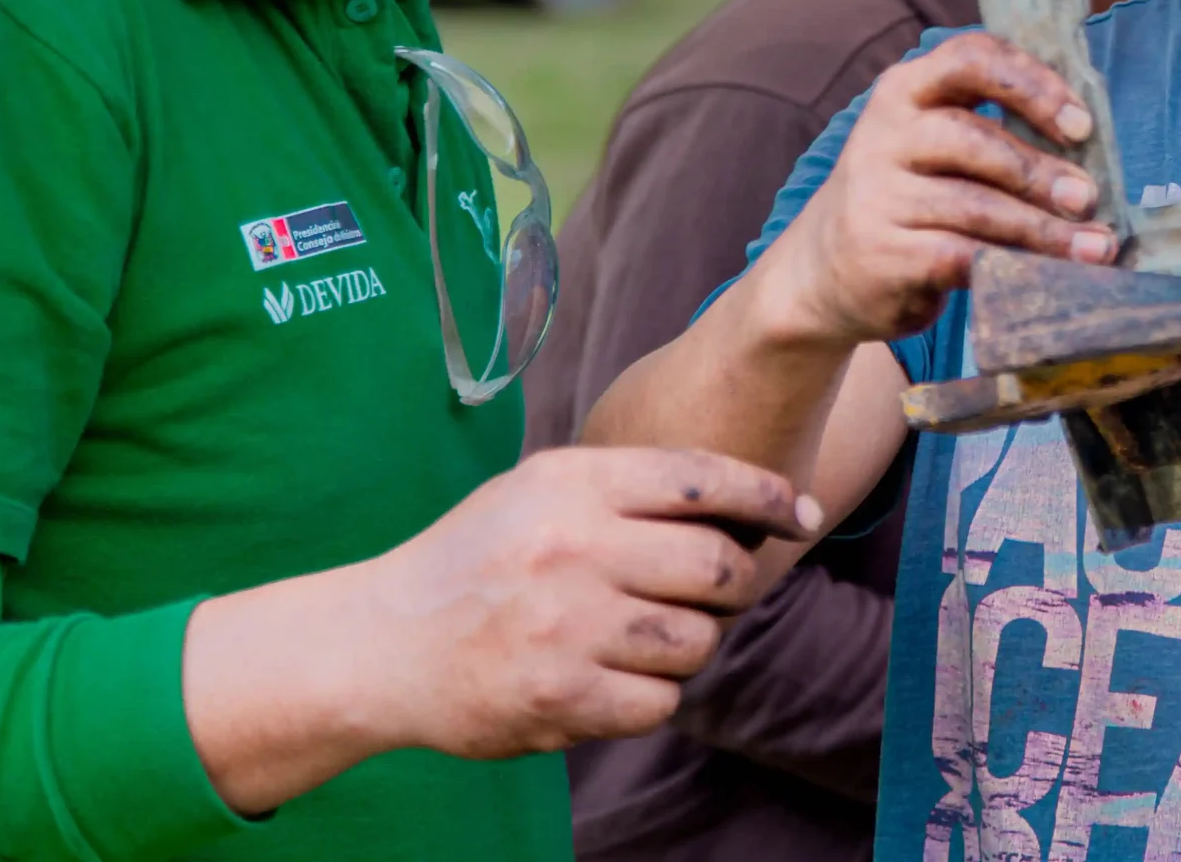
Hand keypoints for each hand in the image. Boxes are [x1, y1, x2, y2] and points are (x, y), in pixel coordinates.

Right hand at [184, 446, 820, 810]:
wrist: (381, 643)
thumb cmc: (480, 556)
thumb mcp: (542, 488)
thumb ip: (634, 486)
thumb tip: (750, 501)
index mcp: (573, 482)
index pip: (705, 479)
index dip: (768, 496)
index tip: (799, 513)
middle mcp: (573, 547)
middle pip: (719, 566)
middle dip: (738, 582)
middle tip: (722, 589)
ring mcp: (567, 625)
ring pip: (699, 640)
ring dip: (695, 643)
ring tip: (655, 634)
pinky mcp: (560, 696)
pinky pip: (661, 700)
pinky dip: (655, 693)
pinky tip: (618, 676)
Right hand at [757, 31, 1118, 345]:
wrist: (821, 272)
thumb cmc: (907, 199)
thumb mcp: (931, 147)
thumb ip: (989, 134)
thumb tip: (1092, 155)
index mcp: (905, 91)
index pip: (971, 59)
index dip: (1033, 84)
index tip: (1081, 124)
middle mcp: (884, 134)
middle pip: (974, 139)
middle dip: (1040, 171)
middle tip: (1088, 198)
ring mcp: (876, 194)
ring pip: (975, 207)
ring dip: (1043, 230)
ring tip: (1094, 248)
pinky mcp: (881, 253)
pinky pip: (960, 257)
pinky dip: (1013, 267)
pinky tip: (1048, 276)